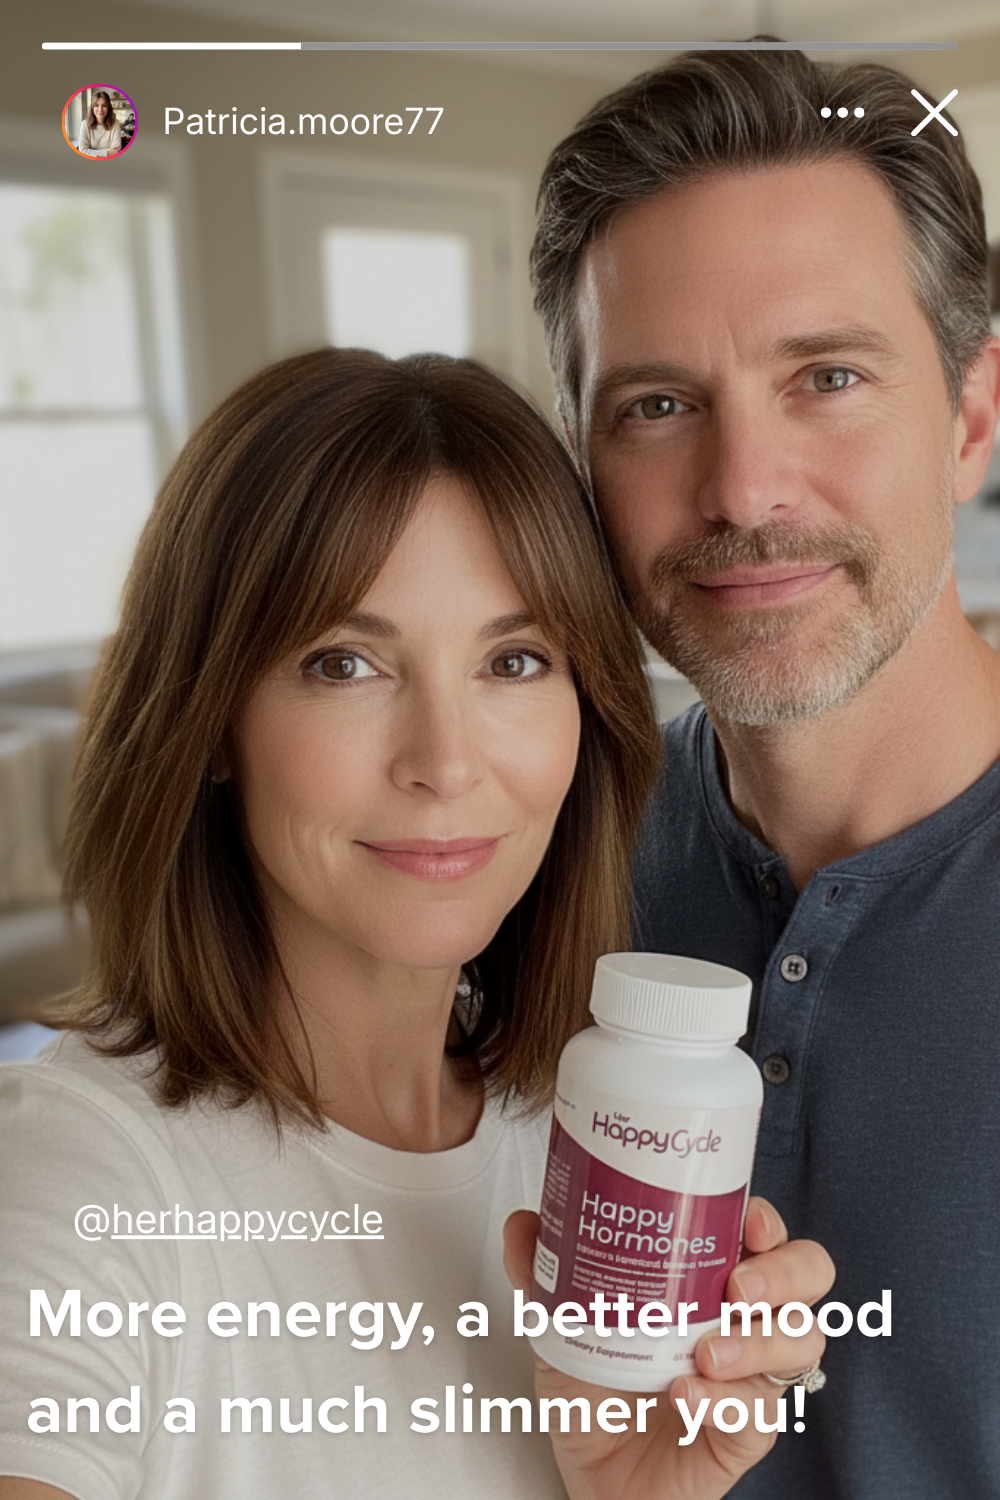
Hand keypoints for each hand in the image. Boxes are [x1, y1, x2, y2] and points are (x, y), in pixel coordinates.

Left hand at [503, 1197, 833, 1499]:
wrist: (591, 1472)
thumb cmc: (596, 1389)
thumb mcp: (562, 1322)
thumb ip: (544, 1271)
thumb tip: (524, 1224)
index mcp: (711, 1279)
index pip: (764, 1234)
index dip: (765, 1221)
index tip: (744, 1218)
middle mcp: (743, 1321)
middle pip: (807, 1276)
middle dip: (783, 1272)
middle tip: (737, 1286)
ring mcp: (751, 1376)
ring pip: (802, 1341)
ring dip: (759, 1340)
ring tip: (705, 1350)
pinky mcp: (745, 1432)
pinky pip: (761, 1413)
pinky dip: (725, 1399)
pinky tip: (687, 1394)